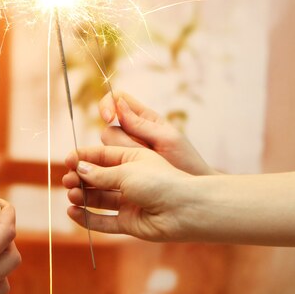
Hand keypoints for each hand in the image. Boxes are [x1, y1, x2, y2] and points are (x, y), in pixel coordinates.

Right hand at [63, 146, 194, 241]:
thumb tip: (79, 168)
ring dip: (82, 196)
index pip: (101, 156)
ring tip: (72, 195)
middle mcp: (129, 180)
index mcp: (131, 159)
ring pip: (98, 199)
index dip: (83, 157)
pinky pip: (103, 221)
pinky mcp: (128, 222)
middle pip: (97, 178)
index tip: (67, 160)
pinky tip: (72, 212)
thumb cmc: (160, 182)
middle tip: (67, 180)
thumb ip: (101, 173)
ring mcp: (128, 202)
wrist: (185, 210)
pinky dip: (87, 217)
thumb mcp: (126, 171)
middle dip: (80, 178)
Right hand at [99, 91, 215, 176]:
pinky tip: (126, 179)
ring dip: (121, 158)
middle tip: (143, 154)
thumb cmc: (186, 162)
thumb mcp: (167, 139)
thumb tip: (119, 104)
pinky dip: (111, 171)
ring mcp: (125, 152)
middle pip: (108, 129)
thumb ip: (141, 124)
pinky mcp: (121, 169)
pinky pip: (105, 166)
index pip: (117, 99)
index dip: (107, 105)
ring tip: (143, 169)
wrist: (189, 194)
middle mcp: (132, 133)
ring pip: (105, 149)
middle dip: (120, 142)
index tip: (109, 118)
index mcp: (145, 118)